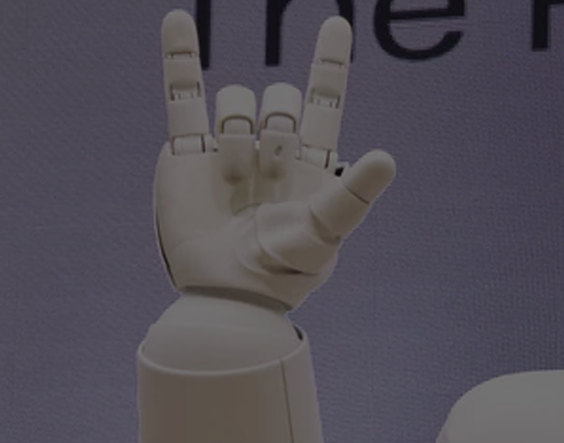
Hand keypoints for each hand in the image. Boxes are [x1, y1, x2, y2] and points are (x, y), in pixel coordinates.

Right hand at [154, 10, 395, 309]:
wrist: (226, 294)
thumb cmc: (283, 271)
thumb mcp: (326, 233)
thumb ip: (355, 195)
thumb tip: (387, 157)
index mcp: (311, 163)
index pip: (325, 102)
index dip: (329, 62)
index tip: (335, 24)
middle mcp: (270, 150)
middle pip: (279, 99)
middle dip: (278, 126)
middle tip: (268, 174)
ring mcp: (227, 148)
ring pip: (239, 101)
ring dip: (240, 138)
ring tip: (234, 180)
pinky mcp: (187, 154)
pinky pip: (183, 96)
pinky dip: (180, 57)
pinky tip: (176, 19)